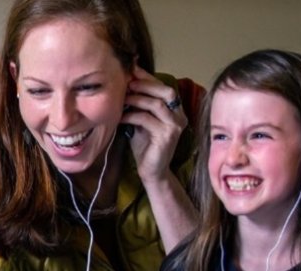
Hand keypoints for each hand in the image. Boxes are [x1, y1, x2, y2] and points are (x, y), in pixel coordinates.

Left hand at [122, 66, 186, 184]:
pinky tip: (121, 116)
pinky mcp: (167, 136)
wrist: (151, 170)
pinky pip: (147, 119)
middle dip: (145, 84)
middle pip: (166, 91)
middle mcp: (179, 116)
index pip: (164, 87)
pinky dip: (132, 115)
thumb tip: (126, 82)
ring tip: (122, 98)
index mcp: (175, 110)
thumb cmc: (145, 145)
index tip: (131, 69)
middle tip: (127, 82)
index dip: (148, 77)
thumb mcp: (142, 120)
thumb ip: (139, 104)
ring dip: (137, 98)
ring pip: (156, 104)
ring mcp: (175, 126)